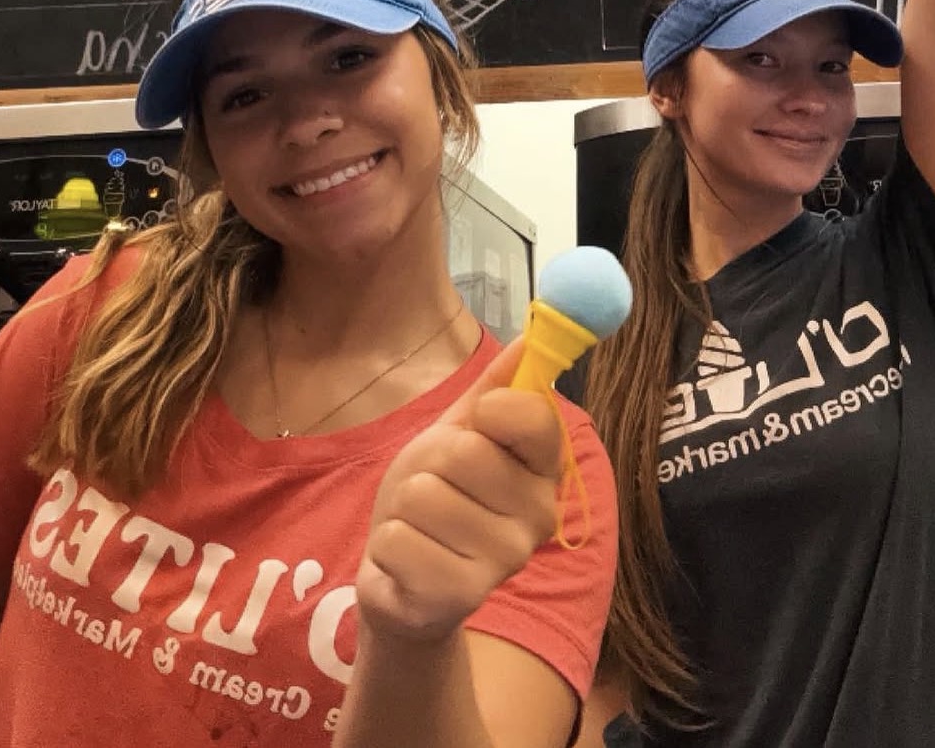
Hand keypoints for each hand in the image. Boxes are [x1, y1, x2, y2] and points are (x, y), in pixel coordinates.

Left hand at [355, 338, 561, 643]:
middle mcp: (539, 517)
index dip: (493, 409)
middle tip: (438, 487)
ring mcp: (504, 562)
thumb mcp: (460, 431)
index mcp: (546, 470)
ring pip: (424, 496)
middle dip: (430, 463)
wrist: (404, 578)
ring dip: (405, 507)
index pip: (534, 417)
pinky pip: (398, 540)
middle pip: (464, 452)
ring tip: (420, 526)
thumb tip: (532, 336)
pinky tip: (407, 561)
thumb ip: (496, 386)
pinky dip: (388, 545)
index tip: (480, 420)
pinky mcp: (460, 598)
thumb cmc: (438, 494)